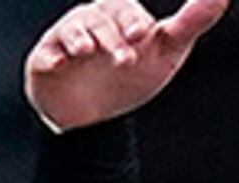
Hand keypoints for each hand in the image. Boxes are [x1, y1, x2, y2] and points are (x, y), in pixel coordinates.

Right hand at [23, 0, 228, 131]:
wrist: (95, 117)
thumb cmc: (133, 74)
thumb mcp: (168, 50)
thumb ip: (193, 22)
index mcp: (121, 16)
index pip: (126, 8)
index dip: (132, 19)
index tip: (143, 35)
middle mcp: (93, 22)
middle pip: (99, 17)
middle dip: (112, 35)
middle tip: (127, 58)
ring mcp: (66, 41)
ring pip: (73, 31)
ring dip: (82, 40)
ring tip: (89, 53)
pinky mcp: (45, 62)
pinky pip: (45, 55)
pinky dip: (51, 58)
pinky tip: (60, 64)